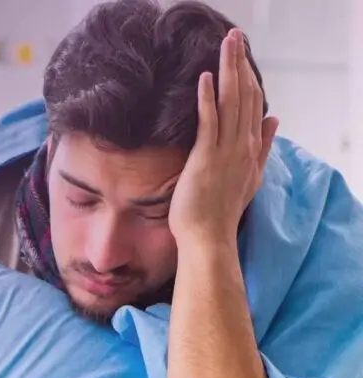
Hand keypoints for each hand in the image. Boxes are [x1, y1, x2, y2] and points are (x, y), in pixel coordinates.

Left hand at [168, 28, 278, 248]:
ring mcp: (225, 151)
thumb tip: (275, 119)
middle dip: (241, 64)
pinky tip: (207, 77)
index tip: (243, 54)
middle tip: (235, 36)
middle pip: (245, 96)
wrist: (209, 238)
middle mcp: (242, 146)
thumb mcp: (249, 175)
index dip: (249, 76)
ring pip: (232, 103)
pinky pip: (209, 123)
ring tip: (227, 44)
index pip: (253, 104)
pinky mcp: (206, 159)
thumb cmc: (220, 211)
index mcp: (250, 149)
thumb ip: (263, 146)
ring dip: (229, 70)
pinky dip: (209, 99)